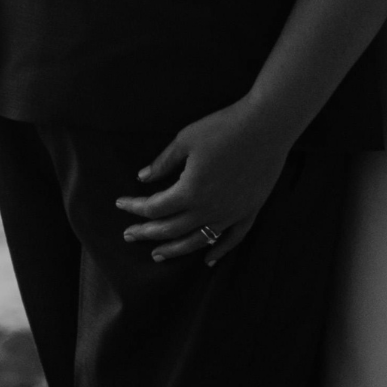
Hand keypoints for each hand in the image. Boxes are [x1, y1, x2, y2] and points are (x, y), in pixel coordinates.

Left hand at [115, 99, 296, 265]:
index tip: (120, 204)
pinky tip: (208, 260)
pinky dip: (219, 251)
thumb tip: (143, 177)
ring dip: (175, 249)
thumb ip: (163, 162)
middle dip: (146, 233)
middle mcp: (208, 209)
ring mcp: (230, 213)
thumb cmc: (223, 128)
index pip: (154, 208)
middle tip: (129, 235)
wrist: (266, 126)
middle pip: (171, 229)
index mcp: (189, 191)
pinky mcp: (249, 211)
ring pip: (197, 240)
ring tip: (157, 254)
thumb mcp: (186, 140)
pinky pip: (232, 238)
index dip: (134, 207)